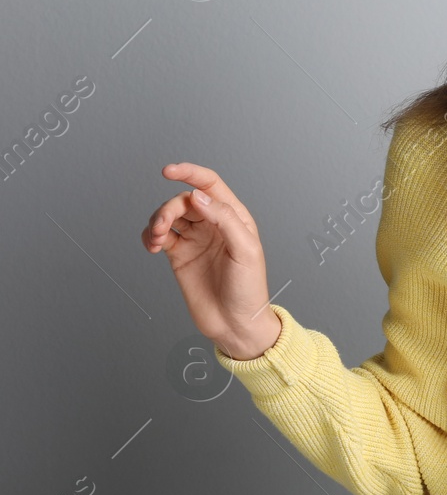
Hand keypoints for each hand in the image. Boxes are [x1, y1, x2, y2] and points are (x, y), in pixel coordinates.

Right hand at [142, 163, 280, 360]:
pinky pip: (159, 235)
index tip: (167, 170)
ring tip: (155, 238)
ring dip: (157, 221)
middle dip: (169, 207)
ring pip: (169, 215)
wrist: (235, 324)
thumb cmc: (249, 289)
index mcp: (234, 217)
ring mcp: (195, 239)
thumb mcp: (245, 251)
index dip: (189, 173)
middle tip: (161, 225)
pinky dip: (150, 235)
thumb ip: (224, 219)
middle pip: (184, 201)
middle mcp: (213, 224)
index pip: (210, 185)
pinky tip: (151, 245)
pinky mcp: (179, 254)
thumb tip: (198, 196)